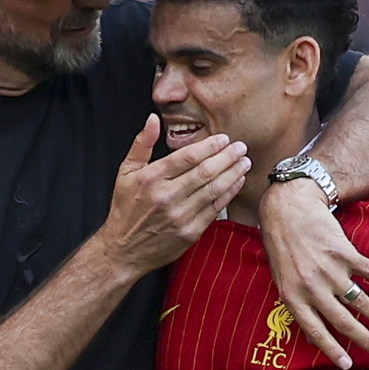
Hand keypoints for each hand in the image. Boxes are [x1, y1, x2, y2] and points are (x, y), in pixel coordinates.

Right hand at [95, 115, 248, 277]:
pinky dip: (229, 193)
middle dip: (227, 157)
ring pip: (214, 189)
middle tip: (241, 147)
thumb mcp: (125, 173)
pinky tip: (237, 182)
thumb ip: (142, 144)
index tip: (224, 139)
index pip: (188, 156)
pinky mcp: (190, 232)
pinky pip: (215, 209)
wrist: (124, 250)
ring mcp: (180, 216)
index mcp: (152, 178)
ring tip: (244, 162)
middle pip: (205, 171)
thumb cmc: (125, 210)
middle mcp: (166, 196)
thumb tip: (153, 119)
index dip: (210, 146)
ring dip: (233, 173)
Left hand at [257, 177, 368, 368]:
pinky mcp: (344, 252)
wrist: (287, 208)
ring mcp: (329, 270)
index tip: (349, 364)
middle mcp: (312, 288)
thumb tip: (312, 332)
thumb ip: (297, 304)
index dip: (333, 350)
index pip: (316, 331)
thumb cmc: (281, 246)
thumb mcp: (281, 279)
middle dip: (364, 339)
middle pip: (343, 320)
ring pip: (359, 300)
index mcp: (293, 298)